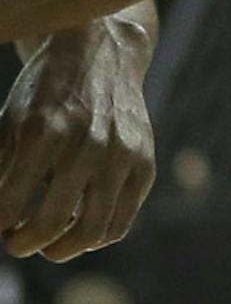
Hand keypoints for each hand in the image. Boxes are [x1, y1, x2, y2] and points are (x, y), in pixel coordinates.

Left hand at [0, 17, 156, 257]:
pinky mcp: (144, 164)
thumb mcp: (11, 121)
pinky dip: (97, 238)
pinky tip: (78, 231)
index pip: (10, 204)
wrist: (99, 53)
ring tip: (48, 248)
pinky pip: (121, 221)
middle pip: (50, 223)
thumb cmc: (45, 91)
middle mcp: (86, 144)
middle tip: (15, 244)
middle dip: (24, 243)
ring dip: (62, 249)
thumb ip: (0, 167)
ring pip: (92, 232)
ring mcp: (121, 155)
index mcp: (43, 132)